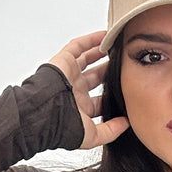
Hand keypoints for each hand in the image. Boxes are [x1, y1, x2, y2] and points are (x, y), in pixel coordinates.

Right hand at [48, 31, 129, 150]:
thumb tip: (127, 123)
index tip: (129, 89)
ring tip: (117, 47)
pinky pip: (77, 46)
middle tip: (125, 64)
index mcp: (80, 108)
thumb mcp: (92, 136)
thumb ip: (111, 131)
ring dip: (101, 54)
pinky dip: (90, 40)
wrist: (43, 113)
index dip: (113, 96)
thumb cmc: (62, 127)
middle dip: (110, 71)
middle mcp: (74, 91)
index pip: (100, 101)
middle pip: (96, 78)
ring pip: (87, 60)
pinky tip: (105, 35)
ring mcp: (68, 75)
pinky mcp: (63, 61)